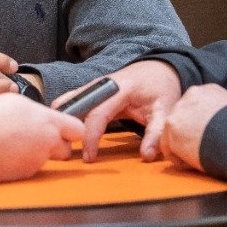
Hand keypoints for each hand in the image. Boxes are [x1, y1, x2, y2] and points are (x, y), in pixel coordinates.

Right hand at [0, 93, 83, 182]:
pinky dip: (18, 163)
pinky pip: (27, 169)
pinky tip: (3, 154)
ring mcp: (36, 161)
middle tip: (37, 139)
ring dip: (34, 154)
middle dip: (56, 146)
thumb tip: (36, 115)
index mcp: (48, 121)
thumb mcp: (14, 102)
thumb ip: (33, 111)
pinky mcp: (23, 175)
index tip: (64, 130)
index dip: (72, 130)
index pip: (78, 129)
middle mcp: (47, 142)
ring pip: (43, 159)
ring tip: (12, 143)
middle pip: (66, 150)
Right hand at [53, 61, 182, 162]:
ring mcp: (95, 85)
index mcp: (120, 89)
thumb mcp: (165, 110)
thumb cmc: (161, 89)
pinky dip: (68, 113)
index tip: (89, 158)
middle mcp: (102, 84)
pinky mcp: (92, 89)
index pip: (97, 114)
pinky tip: (65, 129)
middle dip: (69, 128)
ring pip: (71, 100)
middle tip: (66, 152)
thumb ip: (156, 133)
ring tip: (62, 142)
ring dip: (64, 119)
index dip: (90, 137)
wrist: (158, 69)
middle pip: (78, 106)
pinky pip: (74, 100)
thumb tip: (146, 156)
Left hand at [159, 83, 226, 170]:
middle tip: (203, 148)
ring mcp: (178, 112)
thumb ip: (220, 114)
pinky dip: (182, 160)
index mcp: (208, 91)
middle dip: (189, 134)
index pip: (195, 107)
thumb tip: (220, 127)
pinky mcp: (172, 129)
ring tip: (203, 157)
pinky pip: (170, 149)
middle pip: (182, 119)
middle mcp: (190, 96)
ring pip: (173, 134)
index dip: (200, 125)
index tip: (211, 137)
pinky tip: (197, 162)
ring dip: (185, 148)